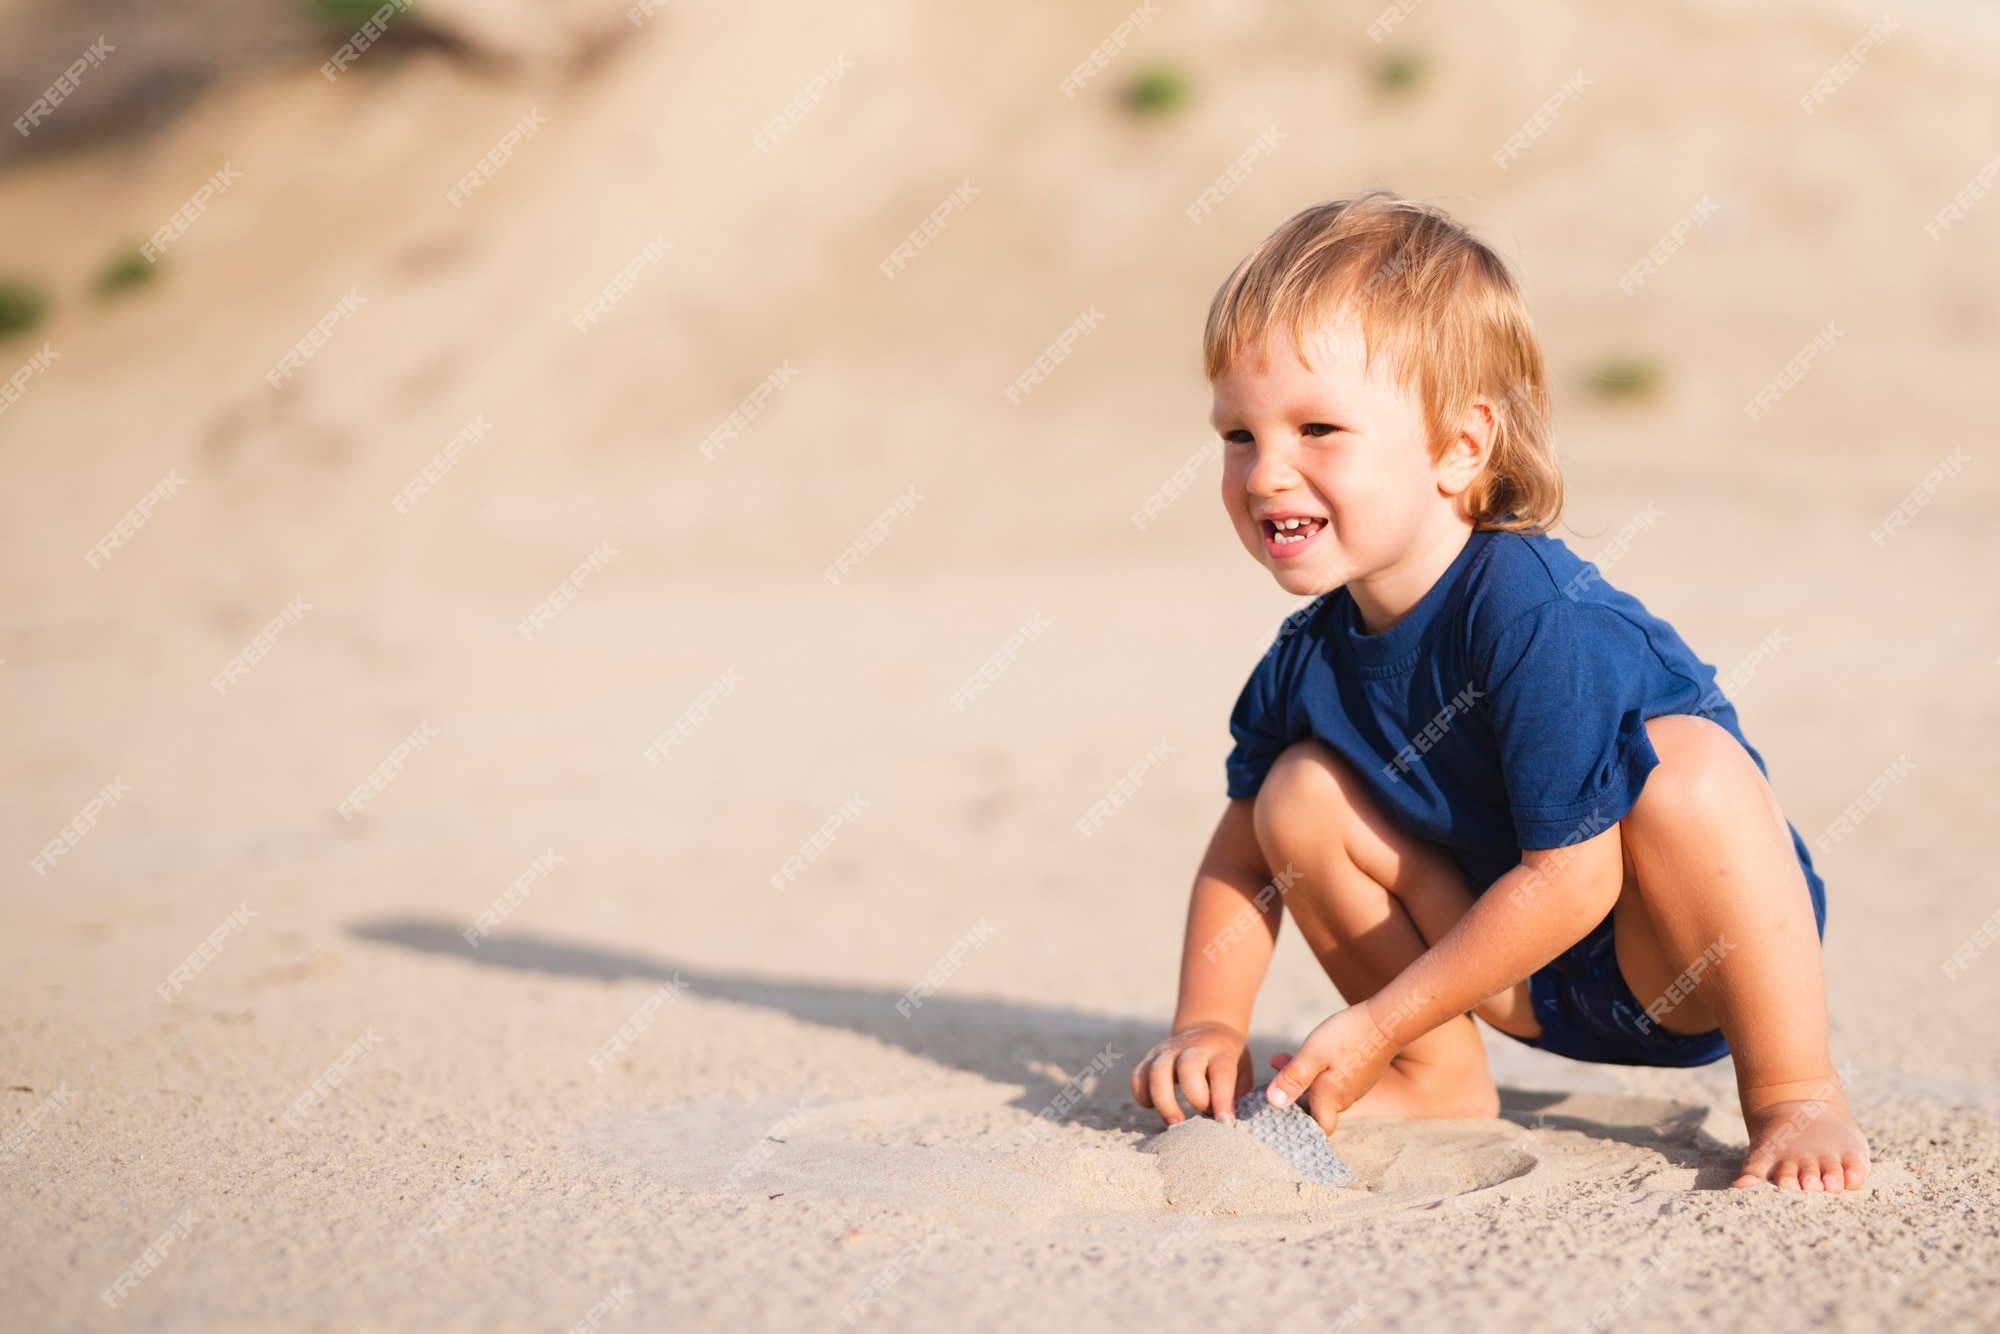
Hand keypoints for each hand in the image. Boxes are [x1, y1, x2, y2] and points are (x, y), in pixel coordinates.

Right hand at [1131, 1021, 1250, 1124]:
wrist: (1208, 1031)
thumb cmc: (1228, 1062)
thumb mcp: (1242, 1072)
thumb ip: (1235, 1095)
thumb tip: (1224, 1123)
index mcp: (1220, 1052)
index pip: (1222, 1073)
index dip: (1222, 1099)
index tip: (1224, 1122)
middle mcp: (1193, 1048)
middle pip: (1187, 1067)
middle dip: (1193, 1097)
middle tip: (1199, 1120)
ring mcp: (1168, 1051)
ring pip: (1157, 1072)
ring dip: (1164, 1102)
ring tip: (1173, 1124)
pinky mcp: (1150, 1058)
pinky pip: (1138, 1077)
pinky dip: (1143, 1096)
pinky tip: (1154, 1107)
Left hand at [1264, 1002, 1400, 1134]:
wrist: (1386, 1021)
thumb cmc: (1347, 1037)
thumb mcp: (1312, 1055)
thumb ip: (1293, 1079)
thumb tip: (1273, 1103)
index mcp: (1331, 1098)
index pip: (1319, 1127)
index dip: (1303, 1124)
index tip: (1283, 1108)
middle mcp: (1346, 1097)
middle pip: (1316, 1106)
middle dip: (1293, 1092)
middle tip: (1275, 1071)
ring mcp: (1356, 1085)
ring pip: (1324, 1090)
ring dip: (1303, 1078)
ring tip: (1283, 1057)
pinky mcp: (1362, 1072)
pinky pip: (1336, 1079)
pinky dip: (1319, 1071)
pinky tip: (1312, 1053)